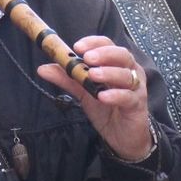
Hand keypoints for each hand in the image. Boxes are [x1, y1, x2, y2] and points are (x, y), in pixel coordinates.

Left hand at [37, 36, 155, 160]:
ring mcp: (136, 88)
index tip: (77, 47)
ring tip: (92, 75)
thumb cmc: (106, 109)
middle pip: (122, 55)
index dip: (94, 43)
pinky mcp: (137, 105)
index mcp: (116, 63)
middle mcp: (130, 71)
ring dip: (109, 73)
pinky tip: (103, 96)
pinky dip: (116, 95)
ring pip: (126, 75)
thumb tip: (42, 69)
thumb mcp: (83, 92)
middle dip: (104, 54)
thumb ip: (66, 79)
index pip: (108, 45)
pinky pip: (128, 97)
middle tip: (87, 58)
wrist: (122, 136)